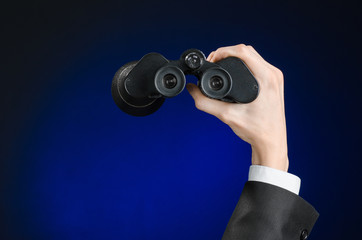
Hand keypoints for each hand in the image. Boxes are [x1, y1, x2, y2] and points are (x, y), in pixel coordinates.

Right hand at [187, 44, 288, 170]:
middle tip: (213, 63)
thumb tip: (191, 90)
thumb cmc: (256, 131)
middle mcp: (273, 74)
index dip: (222, 51)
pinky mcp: (273, 81)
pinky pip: (257, 63)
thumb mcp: (227, 116)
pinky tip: (234, 71)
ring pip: (252, 55)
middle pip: (247, 50)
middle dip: (226, 53)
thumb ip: (205, 102)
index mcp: (266, 78)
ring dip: (235, 56)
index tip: (211, 60)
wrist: (271, 142)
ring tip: (220, 65)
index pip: (243, 51)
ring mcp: (275, 77)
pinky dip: (243, 63)